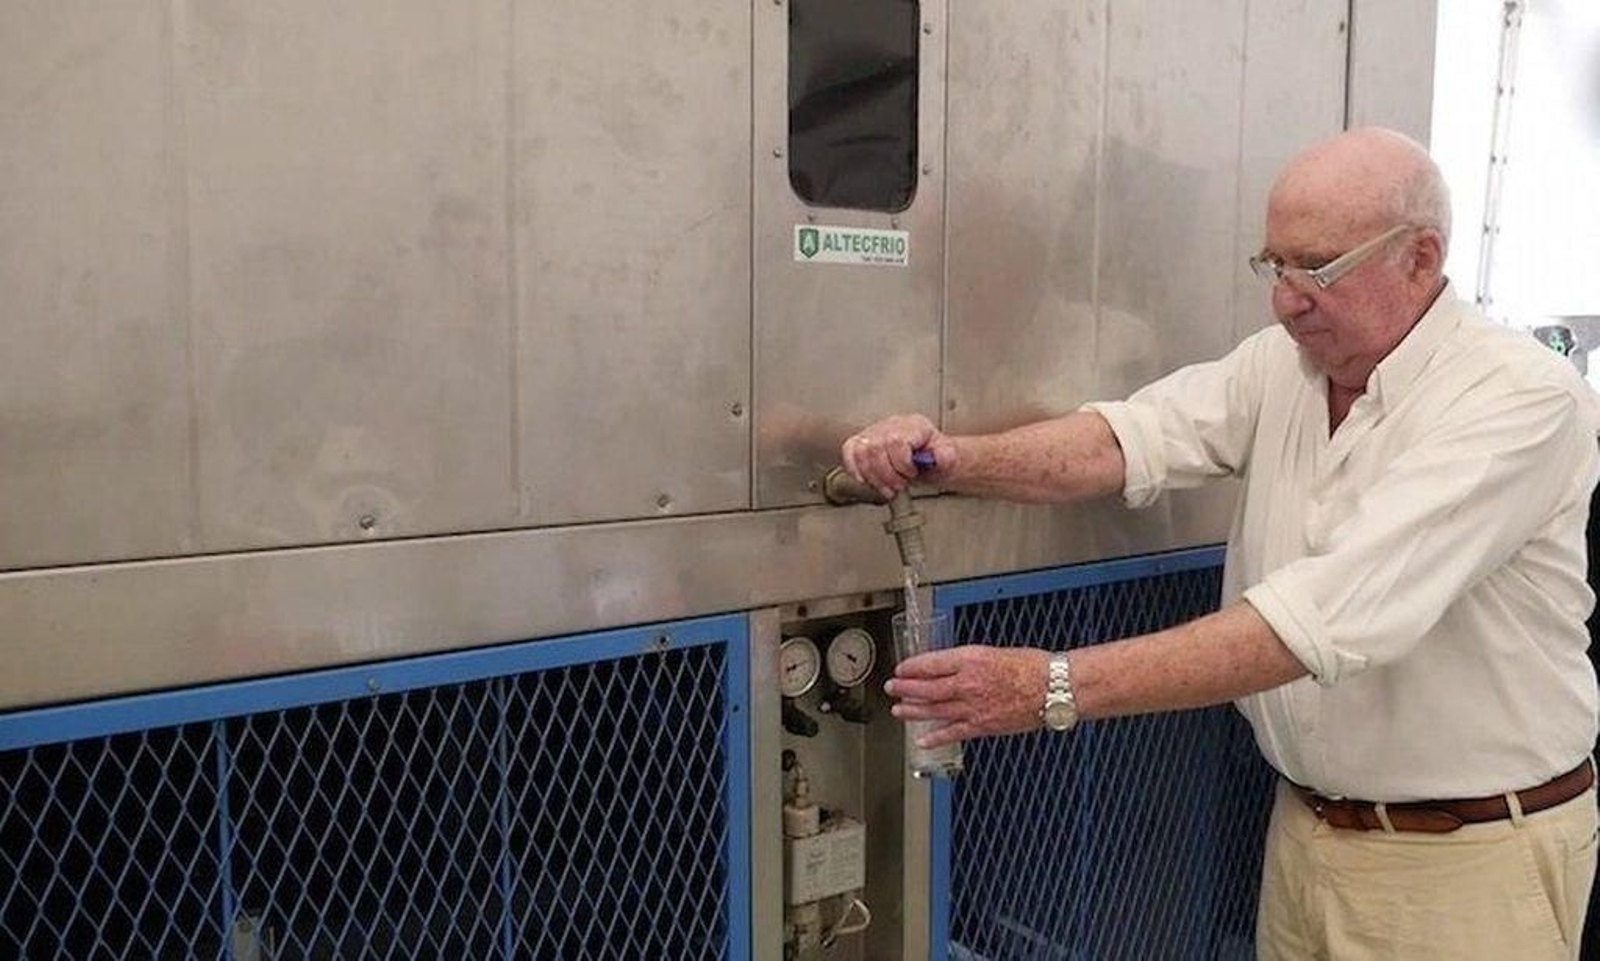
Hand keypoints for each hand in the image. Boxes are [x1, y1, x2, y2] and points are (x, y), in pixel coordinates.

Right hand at [840, 414, 958, 498]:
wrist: (930, 460)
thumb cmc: (936, 459)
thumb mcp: (948, 458)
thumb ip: (946, 457)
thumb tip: (939, 457)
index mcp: (914, 426)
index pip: (896, 441)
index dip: (901, 464)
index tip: (910, 474)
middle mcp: (892, 425)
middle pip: (876, 448)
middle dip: (887, 475)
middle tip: (898, 485)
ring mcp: (875, 432)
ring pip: (861, 451)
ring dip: (872, 477)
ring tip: (886, 487)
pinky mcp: (863, 442)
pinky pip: (849, 451)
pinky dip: (854, 468)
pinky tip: (866, 480)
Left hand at [884, 645, 1049, 748]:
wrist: (1055, 687)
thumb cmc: (1032, 666)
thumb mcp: (994, 651)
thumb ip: (969, 661)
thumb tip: (949, 667)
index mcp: (970, 659)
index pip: (930, 663)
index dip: (911, 667)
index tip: (901, 669)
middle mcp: (967, 683)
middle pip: (926, 687)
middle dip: (905, 688)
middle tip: (892, 688)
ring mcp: (973, 706)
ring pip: (934, 710)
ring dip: (913, 710)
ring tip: (898, 710)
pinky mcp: (983, 725)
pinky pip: (953, 732)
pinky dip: (935, 736)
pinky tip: (922, 739)